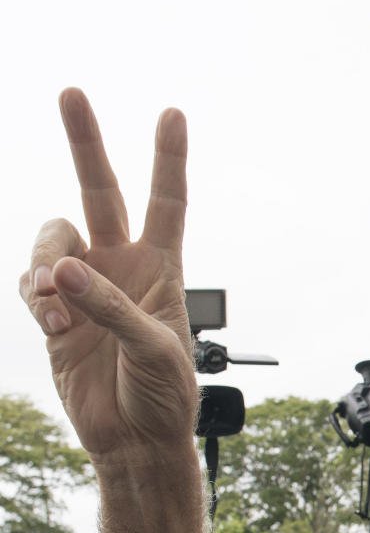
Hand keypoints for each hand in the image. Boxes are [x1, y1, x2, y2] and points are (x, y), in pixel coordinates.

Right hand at [19, 89, 194, 464]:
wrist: (135, 439)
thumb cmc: (163, 396)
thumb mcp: (153, 350)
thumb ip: (112, 308)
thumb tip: (65, 272)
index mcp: (162, 270)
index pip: (167, 204)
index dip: (168, 160)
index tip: (172, 113)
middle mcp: (122, 268)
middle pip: (100, 193)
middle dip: (86, 144)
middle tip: (72, 93)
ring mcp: (85, 288)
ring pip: (52, 241)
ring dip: (48, 265)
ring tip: (60, 307)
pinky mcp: (55, 314)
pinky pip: (32, 285)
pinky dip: (37, 298)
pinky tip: (55, 324)